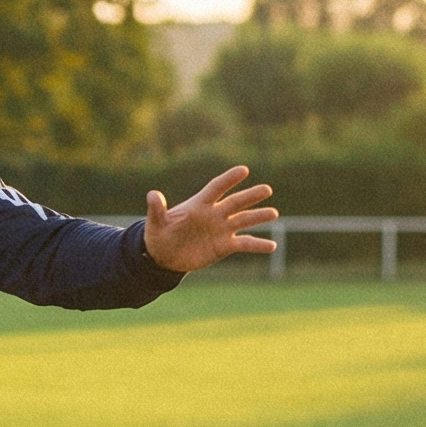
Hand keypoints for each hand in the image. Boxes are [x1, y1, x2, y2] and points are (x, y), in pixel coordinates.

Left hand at [144, 166, 277, 273]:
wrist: (165, 256)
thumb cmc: (159, 235)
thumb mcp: (156, 223)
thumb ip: (157, 210)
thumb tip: (152, 195)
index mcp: (199, 205)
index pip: (216, 188)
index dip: (229, 179)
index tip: (244, 170)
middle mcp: (214, 214)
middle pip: (235, 202)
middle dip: (250, 196)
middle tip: (267, 189)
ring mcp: (221, 229)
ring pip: (243, 220)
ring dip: (258, 217)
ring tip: (273, 213)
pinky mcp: (225, 245)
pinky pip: (244, 244)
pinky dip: (257, 245)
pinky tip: (272, 247)